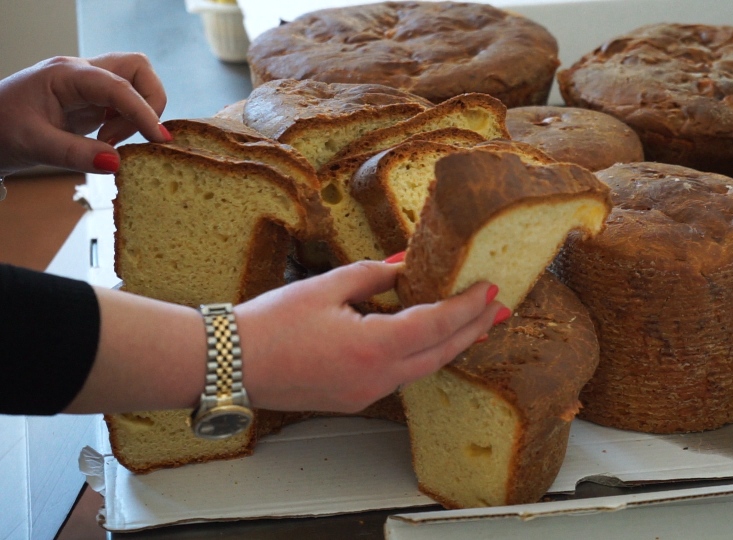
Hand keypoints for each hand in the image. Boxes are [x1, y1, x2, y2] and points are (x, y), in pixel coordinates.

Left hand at [0, 53, 169, 176]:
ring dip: (138, 113)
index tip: (158, 139)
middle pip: (137, 69)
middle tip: (132, 136)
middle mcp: (82, 73)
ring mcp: (88, 85)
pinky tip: (108, 141)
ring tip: (110, 141)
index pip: (118, 85)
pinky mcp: (92, 100)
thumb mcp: (34, 145)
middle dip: (148, 102)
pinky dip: (129, 121)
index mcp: (65, 75)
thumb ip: (76, 154)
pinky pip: (125, 102)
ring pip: (136, 83)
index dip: (143, 111)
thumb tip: (117, 163)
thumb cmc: (0, 131)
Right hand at [237, 260, 504, 412]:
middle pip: (441, 353)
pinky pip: (400, 377)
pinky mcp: (354, 399)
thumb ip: (374, 275)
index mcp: (374, 347)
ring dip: (450, 344)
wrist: (230, 364)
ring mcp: (366, 393)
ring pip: (423, 369)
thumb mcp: (327, 286)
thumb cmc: (269, 325)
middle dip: (474, 329)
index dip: (469, 307)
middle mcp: (377, 378)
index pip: (438, 325)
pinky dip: (421, 356)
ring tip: (473, 323)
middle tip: (500, 310)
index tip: (491, 290)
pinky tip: (425, 339)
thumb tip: (405, 265)